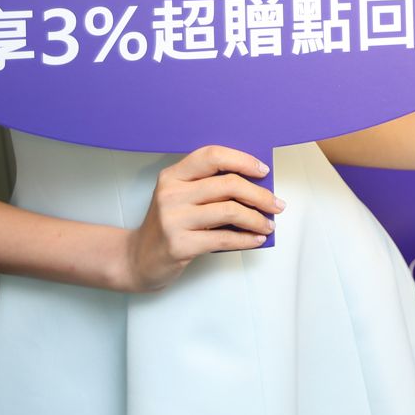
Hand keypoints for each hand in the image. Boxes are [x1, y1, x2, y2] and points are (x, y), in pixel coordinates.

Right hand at [123, 145, 284, 291]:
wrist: (138, 258)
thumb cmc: (170, 224)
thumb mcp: (181, 198)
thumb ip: (209, 186)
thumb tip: (257, 185)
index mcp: (173, 175)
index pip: (212, 156)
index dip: (242, 160)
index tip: (263, 171)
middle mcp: (171, 193)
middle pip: (228, 184)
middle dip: (260, 195)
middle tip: (277, 204)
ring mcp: (174, 219)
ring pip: (230, 210)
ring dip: (257, 218)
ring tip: (269, 225)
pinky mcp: (179, 244)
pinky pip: (224, 238)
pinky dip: (246, 238)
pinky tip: (256, 239)